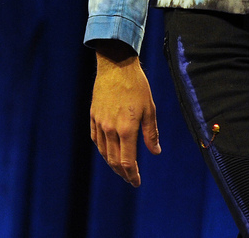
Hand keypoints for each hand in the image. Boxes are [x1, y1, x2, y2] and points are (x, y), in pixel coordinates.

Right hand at [90, 43, 160, 186]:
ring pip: (104, 152)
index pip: (128, 161)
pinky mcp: (93, 117)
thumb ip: (151, 132)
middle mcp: (110, 129)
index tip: (137, 182)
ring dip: (112, 163)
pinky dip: (103, 150)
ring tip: (121, 168)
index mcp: (127, 128)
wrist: (116, 66)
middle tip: (131, 179)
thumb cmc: (137, 85)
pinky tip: (109, 151)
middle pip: (114, 161)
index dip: (132, 175)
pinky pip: (96, 140)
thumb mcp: (149, 108)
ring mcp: (100, 123)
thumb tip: (156, 152)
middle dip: (123, 173)